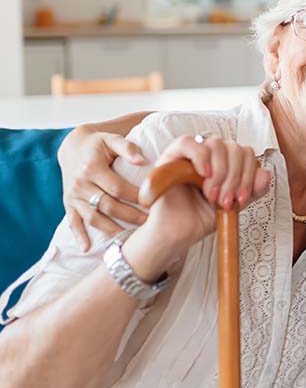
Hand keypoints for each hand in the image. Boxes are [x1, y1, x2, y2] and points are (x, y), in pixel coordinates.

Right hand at [61, 125, 147, 250]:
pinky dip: (79, 236)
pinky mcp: (68, 204)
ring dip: (111, 230)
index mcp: (92, 168)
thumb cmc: (99, 143)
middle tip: (150, 225)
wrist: (72, 147)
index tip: (154, 204)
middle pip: (108, 205)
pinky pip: (73, 222)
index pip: (118, 188)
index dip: (136, 197)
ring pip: (93, 217)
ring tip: (129, 241)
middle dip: (130, 216)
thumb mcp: (111, 139)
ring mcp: (73, 196)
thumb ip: (127, 148)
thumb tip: (143, 161)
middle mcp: (80, 184)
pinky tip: (87, 248)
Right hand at [134, 136, 270, 262]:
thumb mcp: (235, 203)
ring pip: (216, 143)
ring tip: (211, 194)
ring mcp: (190, 154)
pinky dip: (200, 157)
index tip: (242, 198)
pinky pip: (187, 142)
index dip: (249, 174)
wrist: (178, 234)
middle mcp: (210, 155)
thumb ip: (253, 190)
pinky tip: (203, 175)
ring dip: (220, 171)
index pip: (246, 152)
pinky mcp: (170, 157)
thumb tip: (266, 173)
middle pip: (234, 148)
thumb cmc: (202, 217)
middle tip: (225, 201)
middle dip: (234, 178)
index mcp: (226, 163)